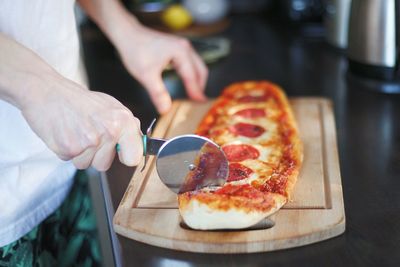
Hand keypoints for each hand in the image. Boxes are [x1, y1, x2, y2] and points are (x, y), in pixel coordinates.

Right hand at [20, 74, 142, 170]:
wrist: (48, 91)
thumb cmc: (80, 100)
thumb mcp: (111, 106)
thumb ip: (127, 125)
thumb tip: (140, 143)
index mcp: (123, 121)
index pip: (134, 157)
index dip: (126, 157)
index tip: (121, 153)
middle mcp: (109, 131)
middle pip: (105, 164)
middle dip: (96, 154)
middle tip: (87, 134)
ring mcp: (89, 141)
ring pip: (87, 164)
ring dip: (80, 154)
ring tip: (76, 132)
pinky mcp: (69, 148)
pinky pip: (70, 160)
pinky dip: (67, 151)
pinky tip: (66, 133)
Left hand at [117, 23, 207, 113]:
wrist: (127, 33)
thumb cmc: (135, 51)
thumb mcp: (146, 75)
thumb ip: (158, 93)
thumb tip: (166, 109)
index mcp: (181, 52)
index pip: (192, 77)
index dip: (196, 92)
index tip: (202, 105)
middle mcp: (185, 48)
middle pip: (200, 71)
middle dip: (200, 87)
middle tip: (198, 103)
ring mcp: (182, 46)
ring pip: (197, 67)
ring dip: (197, 81)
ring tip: (194, 96)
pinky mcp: (177, 48)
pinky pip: (190, 64)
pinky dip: (191, 75)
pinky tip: (187, 84)